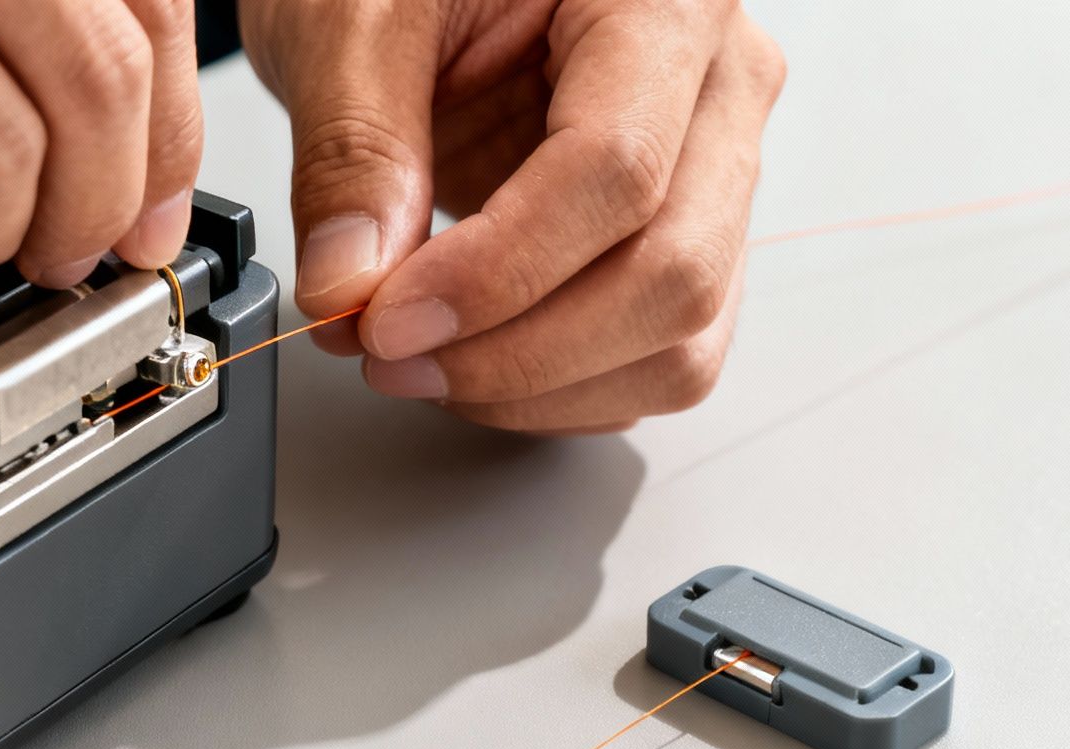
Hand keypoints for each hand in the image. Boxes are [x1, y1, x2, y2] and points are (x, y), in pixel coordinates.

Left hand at [240, 0, 784, 433]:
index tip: (390, 319)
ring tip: (419, 369)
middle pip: (673, 271)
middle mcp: (718, 84)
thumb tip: (352, 284)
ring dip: (543, 387)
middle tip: (390, 357)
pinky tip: (471, 367)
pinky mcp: (680, 237)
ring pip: (682, 336)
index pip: (616, 170)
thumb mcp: (351, 21)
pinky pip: (661, 355)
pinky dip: (563, 390)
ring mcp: (714, 169)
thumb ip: (355, 149)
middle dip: (520, 349)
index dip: (499, 272)